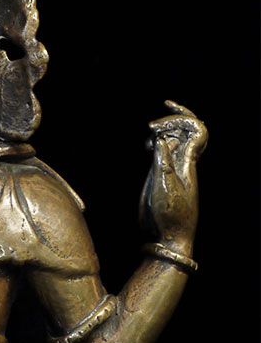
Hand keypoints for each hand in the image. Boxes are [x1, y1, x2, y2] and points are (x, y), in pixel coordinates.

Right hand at [139, 101, 207, 252]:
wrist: (169, 237)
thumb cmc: (170, 214)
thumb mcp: (165, 186)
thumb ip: (162, 161)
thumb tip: (161, 139)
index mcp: (187, 163)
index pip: (194, 130)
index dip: (184, 115)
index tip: (167, 106)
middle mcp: (182, 163)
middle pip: (185, 132)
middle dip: (174, 119)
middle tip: (156, 118)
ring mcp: (173, 170)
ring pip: (173, 141)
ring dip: (163, 131)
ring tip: (149, 136)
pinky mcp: (163, 178)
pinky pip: (164, 153)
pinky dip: (157, 144)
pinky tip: (147, 146)